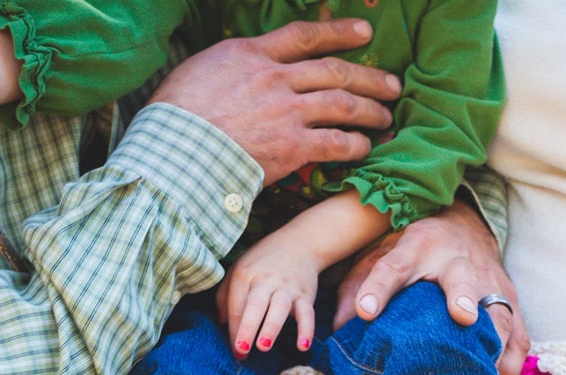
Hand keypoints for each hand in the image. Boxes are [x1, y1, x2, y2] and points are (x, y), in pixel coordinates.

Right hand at [152, 21, 400, 183]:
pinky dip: (355, 144)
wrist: (173, 152)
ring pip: (342, 103)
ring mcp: (286, 111)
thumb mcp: (199, 71)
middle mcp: (274, 78)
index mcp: (250, 54)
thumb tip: (240, 70)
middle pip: (334, 70)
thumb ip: (231, 67)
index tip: (364, 32)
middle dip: (369, 77)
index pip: (303, 36)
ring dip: (370, 110)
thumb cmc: (174, 117)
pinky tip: (366, 148)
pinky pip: (336, 142)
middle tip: (392, 83)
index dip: (338, 31)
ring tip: (386, 116)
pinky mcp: (292, 146)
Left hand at [216, 231, 322, 354]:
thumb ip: (225, 294)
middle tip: (241, 349)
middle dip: (247, 327)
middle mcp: (266, 280)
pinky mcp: (306, 294)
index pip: (236, 305)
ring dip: (271, 328)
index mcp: (245, 274)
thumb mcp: (239, 267)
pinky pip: (307, 314)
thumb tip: (222, 322)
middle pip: (255, 305)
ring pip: (279, 308)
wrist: (301, 242)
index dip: (234, 329)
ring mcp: (287, 287)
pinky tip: (303, 347)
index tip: (234, 351)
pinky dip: (306, 330)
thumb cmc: (264, 260)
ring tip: (263, 347)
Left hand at [333, 202, 528, 374]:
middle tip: (462, 316)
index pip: (392, 266)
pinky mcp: (511, 302)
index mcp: (418, 247)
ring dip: (491, 343)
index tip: (365, 310)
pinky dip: (510, 361)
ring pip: (497, 313)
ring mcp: (490, 282)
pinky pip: (518, 336)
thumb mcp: (380, 254)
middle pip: (461, 278)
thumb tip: (338, 330)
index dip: (377, 287)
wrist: (464, 227)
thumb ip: (357, 286)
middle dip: (463, 295)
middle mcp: (457, 262)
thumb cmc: (414, 250)